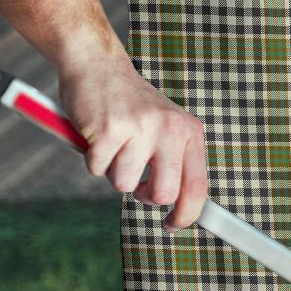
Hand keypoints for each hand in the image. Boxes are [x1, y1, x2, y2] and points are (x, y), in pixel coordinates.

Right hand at [57, 55, 207, 230]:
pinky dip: (92, 158)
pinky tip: (98, 135)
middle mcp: (170, 128)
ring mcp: (140, 128)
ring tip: (114, 143)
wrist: (98, 65)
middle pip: (164, 194)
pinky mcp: (109, 130)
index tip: (174, 225)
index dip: (187, 214)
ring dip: (113, 171)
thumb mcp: (165, 127)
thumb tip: (181, 207)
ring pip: (124, 184)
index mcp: (188, 130)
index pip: (197, 185)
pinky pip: (97, 169)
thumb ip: (175, 161)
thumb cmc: (130, 104)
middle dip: (144, 194)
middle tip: (134, 176)